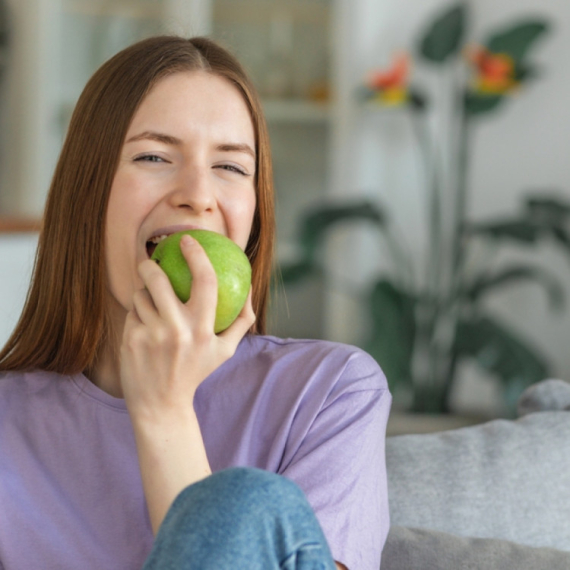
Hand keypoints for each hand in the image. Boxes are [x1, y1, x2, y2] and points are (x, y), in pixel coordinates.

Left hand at [119, 234, 254, 423]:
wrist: (161, 405)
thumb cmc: (196, 371)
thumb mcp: (225, 350)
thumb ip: (243, 319)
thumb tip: (249, 287)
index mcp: (204, 330)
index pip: (205, 280)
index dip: (196, 254)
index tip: (187, 240)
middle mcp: (178, 330)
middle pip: (159, 279)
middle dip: (150, 265)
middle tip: (150, 262)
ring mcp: (151, 335)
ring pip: (141, 295)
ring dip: (144, 294)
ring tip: (150, 306)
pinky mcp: (131, 340)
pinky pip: (132, 312)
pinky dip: (137, 315)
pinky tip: (142, 328)